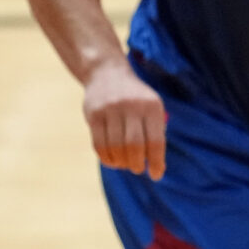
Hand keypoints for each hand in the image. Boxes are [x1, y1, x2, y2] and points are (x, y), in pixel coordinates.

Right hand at [83, 61, 166, 179]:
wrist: (107, 73)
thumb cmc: (136, 97)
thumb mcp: (152, 106)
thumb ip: (154, 131)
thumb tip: (156, 164)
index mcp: (152, 106)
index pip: (156, 140)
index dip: (156, 161)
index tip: (156, 175)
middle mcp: (132, 107)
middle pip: (134, 145)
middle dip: (136, 163)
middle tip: (137, 169)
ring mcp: (110, 110)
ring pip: (115, 146)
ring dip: (120, 162)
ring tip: (124, 165)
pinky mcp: (93, 114)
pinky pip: (98, 143)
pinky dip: (106, 157)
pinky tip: (112, 161)